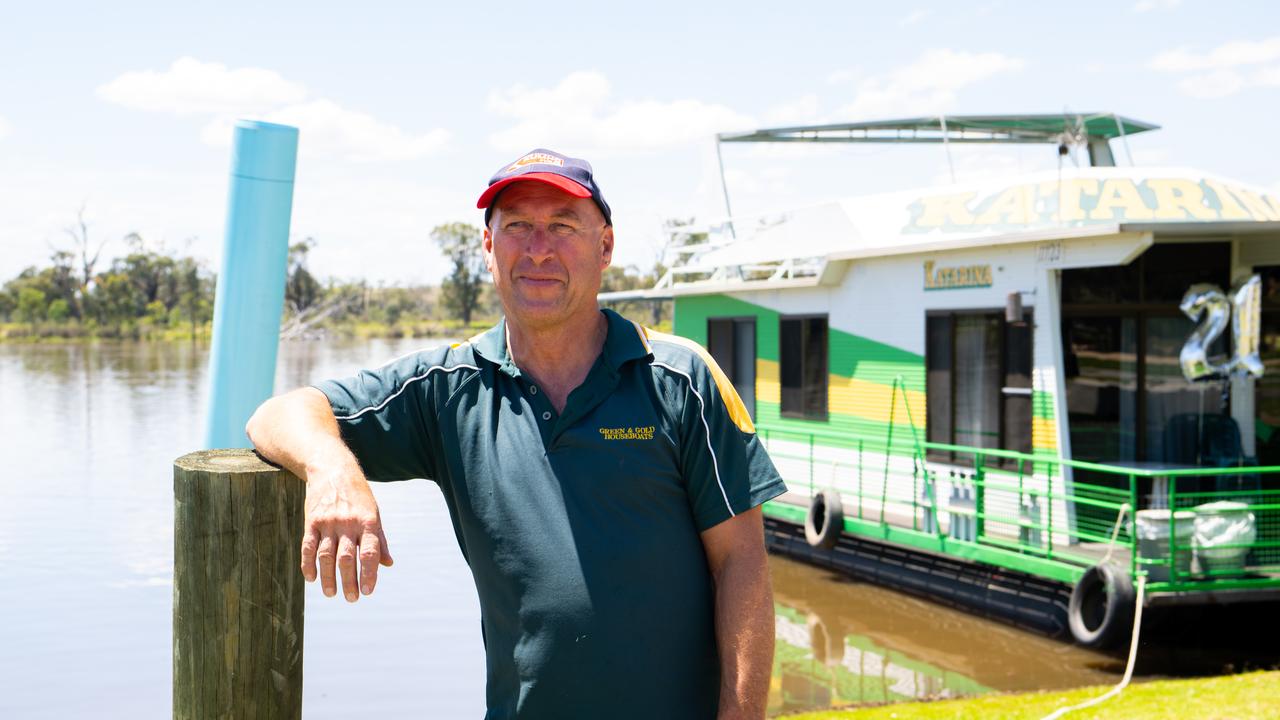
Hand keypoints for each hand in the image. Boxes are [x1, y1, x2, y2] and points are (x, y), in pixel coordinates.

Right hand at [300, 466, 393, 601]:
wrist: (332, 469)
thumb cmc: (358, 496)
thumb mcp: (374, 513)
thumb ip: (380, 540)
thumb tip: (388, 564)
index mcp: (368, 522)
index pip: (369, 552)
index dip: (369, 574)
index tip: (368, 591)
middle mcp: (348, 523)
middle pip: (347, 558)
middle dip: (349, 581)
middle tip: (352, 598)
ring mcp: (328, 522)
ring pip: (326, 556)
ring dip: (328, 578)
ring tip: (331, 594)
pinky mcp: (312, 521)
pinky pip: (308, 546)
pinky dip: (309, 564)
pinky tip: (312, 578)